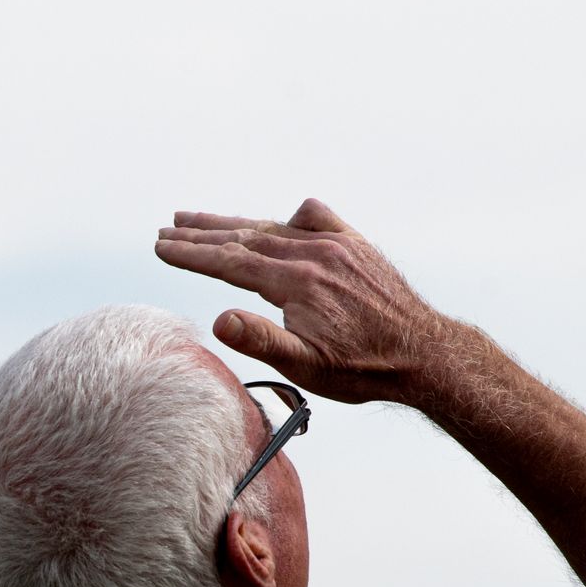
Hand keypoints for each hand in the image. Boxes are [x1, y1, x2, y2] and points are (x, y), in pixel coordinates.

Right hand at [155, 198, 457, 404]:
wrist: (424, 354)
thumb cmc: (362, 368)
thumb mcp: (307, 367)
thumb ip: (262, 341)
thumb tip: (219, 320)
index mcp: (296, 281)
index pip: (229, 262)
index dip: (191, 255)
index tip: (161, 247)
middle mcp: (314, 253)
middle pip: (243, 237)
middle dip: (201, 234)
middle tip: (166, 230)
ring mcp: (336, 244)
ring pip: (272, 227)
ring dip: (232, 224)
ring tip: (196, 218)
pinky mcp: (356, 246)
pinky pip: (316, 218)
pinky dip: (289, 218)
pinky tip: (282, 218)